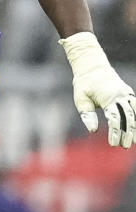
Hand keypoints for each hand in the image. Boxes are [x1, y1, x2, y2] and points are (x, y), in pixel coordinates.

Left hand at [60, 32, 135, 147]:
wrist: (92, 65)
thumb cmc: (84, 84)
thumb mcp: (81, 98)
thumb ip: (87, 115)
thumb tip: (93, 131)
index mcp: (108, 97)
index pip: (114, 118)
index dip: (115, 132)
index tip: (113, 144)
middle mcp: (120, 96)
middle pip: (127, 118)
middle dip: (127, 133)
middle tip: (124, 146)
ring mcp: (126, 94)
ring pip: (134, 113)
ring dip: (134, 128)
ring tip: (133, 141)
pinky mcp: (128, 93)